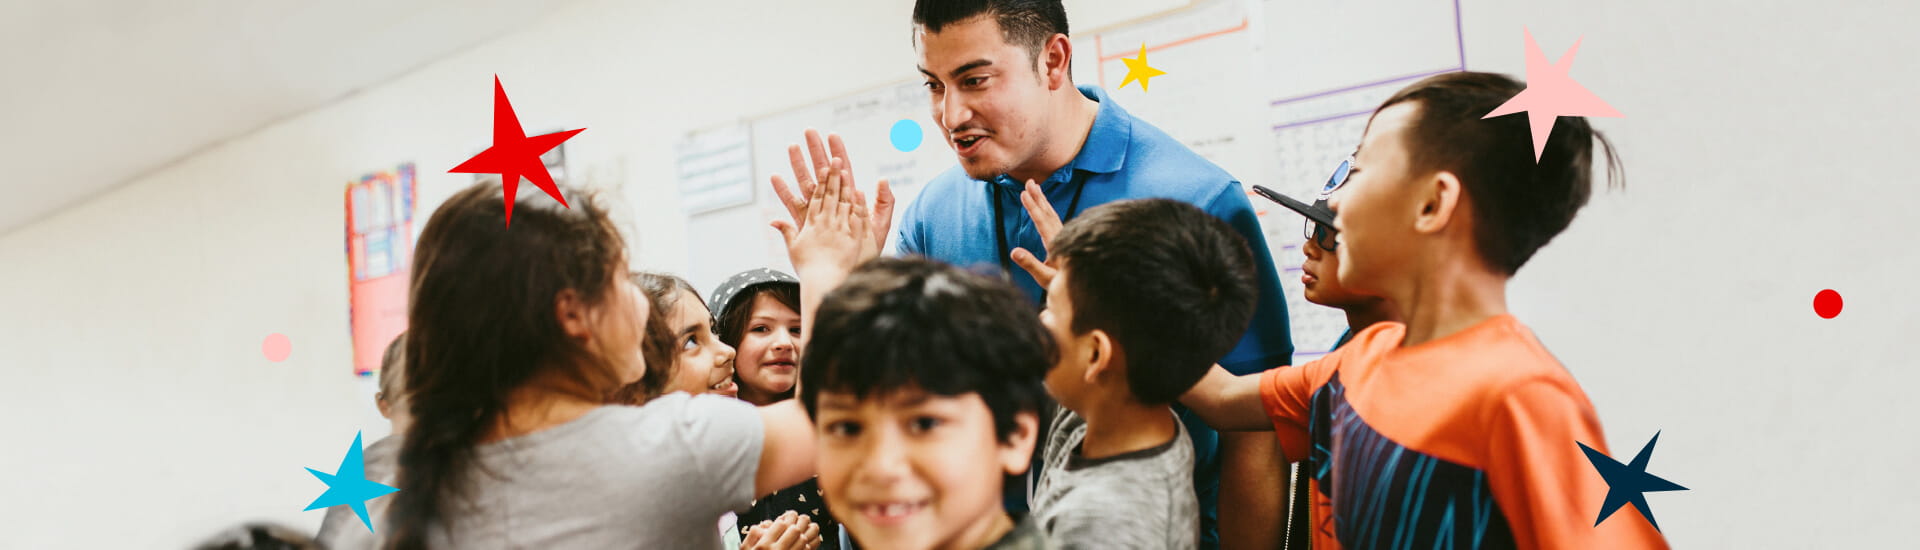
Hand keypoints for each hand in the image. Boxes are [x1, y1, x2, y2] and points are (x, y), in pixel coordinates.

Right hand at [742, 511, 822, 549]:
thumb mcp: (744, 549)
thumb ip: (753, 535)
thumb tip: (766, 524)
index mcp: (764, 545)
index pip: (780, 524)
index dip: (785, 519)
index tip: (786, 521)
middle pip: (794, 530)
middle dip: (797, 525)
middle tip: (797, 524)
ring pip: (803, 540)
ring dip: (805, 534)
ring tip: (803, 532)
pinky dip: (810, 545)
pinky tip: (807, 543)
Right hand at [769, 129, 896, 252]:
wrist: (847, 276)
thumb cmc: (866, 253)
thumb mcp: (880, 226)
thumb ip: (884, 202)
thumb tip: (882, 179)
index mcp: (848, 200)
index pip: (843, 171)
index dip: (838, 152)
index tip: (832, 134)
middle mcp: (831, 204)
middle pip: (823, 171)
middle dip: (816, 150)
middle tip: (808, 130)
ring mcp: (818, 213)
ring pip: (806, 183)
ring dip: (798, 165)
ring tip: (791, 147)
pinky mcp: (807, 224)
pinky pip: (794, 205)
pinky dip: (785, 192)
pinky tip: (776, 178)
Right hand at [1008, 180, 1063, 288]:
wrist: (1079, 290)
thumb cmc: (1062, 286)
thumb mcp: (1044, 278)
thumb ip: (1030, 264)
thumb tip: (1014, 251)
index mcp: (1056, 244)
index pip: (1042, 222)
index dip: (1032, 207)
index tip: (1024, 193)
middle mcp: (1061, 238)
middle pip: (1048, 213)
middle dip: (1038, 197)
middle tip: (1029, 182)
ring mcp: (1064, 238)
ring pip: (1052, 215)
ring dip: (1042, 200)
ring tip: (1034, 187)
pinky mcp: (1064, 239)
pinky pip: (1054, 220)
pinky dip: (1047, 209)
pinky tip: (1043, 206)